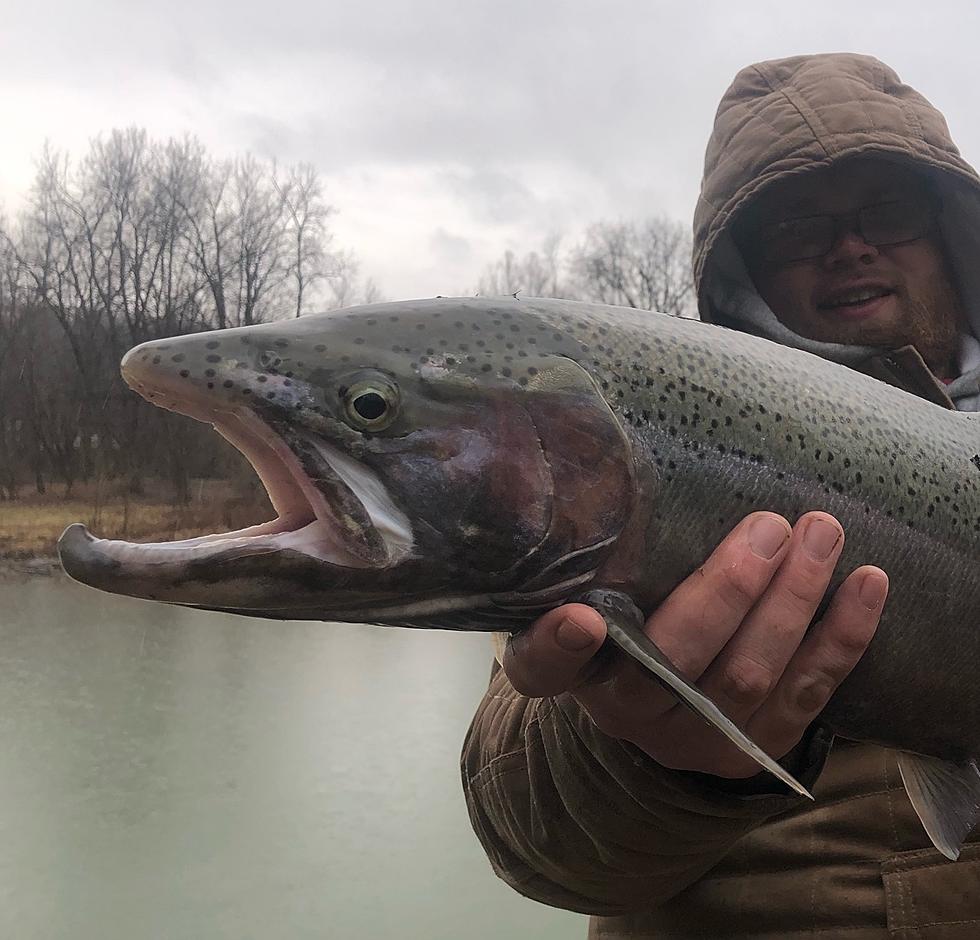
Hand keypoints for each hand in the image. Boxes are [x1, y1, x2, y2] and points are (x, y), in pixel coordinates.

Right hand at [503, 511, 887, 779]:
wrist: (665, 713)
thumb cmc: (628, 629)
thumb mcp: (597, 599)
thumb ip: (599, 561)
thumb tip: (617, 476)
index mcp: (579, 673)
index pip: (544, 668)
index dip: (557, 649)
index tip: (578, 619)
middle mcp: (631, 713)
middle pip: (675, 664)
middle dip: (728, 594)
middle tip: (767, 528)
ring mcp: (700, 736)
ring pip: (751, 675)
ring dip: (794, 602)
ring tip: (820, 533)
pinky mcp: (761, 743)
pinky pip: (810, 692)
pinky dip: (842, 636)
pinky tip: (866, 583)